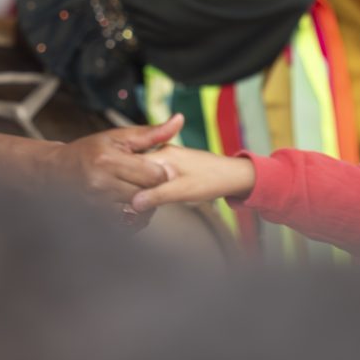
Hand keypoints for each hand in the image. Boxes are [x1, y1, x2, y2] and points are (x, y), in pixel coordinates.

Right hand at [48, 114, 183, 206]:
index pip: (153, 174)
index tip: (161, 170)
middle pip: (147, 194)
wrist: (56, 171)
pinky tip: (132, 207)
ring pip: (138, 212)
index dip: (163, 173)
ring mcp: (97, 204)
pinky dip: (134, 218)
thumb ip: (152, 133)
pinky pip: (126, 225)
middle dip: (155, 189)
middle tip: (153, 182)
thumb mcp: (119, 137)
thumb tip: (180, 120)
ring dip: (145, 205)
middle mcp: (101, 184)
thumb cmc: (91, 151)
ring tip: (141, 193)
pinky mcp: (95, 219)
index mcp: (109, 160)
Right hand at [130, 145, 256, 213]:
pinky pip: (152, 176)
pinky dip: (150, 188)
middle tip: (134, 206)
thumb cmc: (212, 180)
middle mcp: (162, 153)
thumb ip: (158, 195)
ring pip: (143, 174)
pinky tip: (151, 200)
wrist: (233, 175)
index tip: (126, 200)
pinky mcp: (171, 166)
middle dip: (133, 188)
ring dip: (142, 189)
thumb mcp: (183, 191)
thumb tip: (134, 202)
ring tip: (142, 206)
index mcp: (163, 155)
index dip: (128, 183)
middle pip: (136, 170)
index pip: (133, 165)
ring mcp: (167, 159)